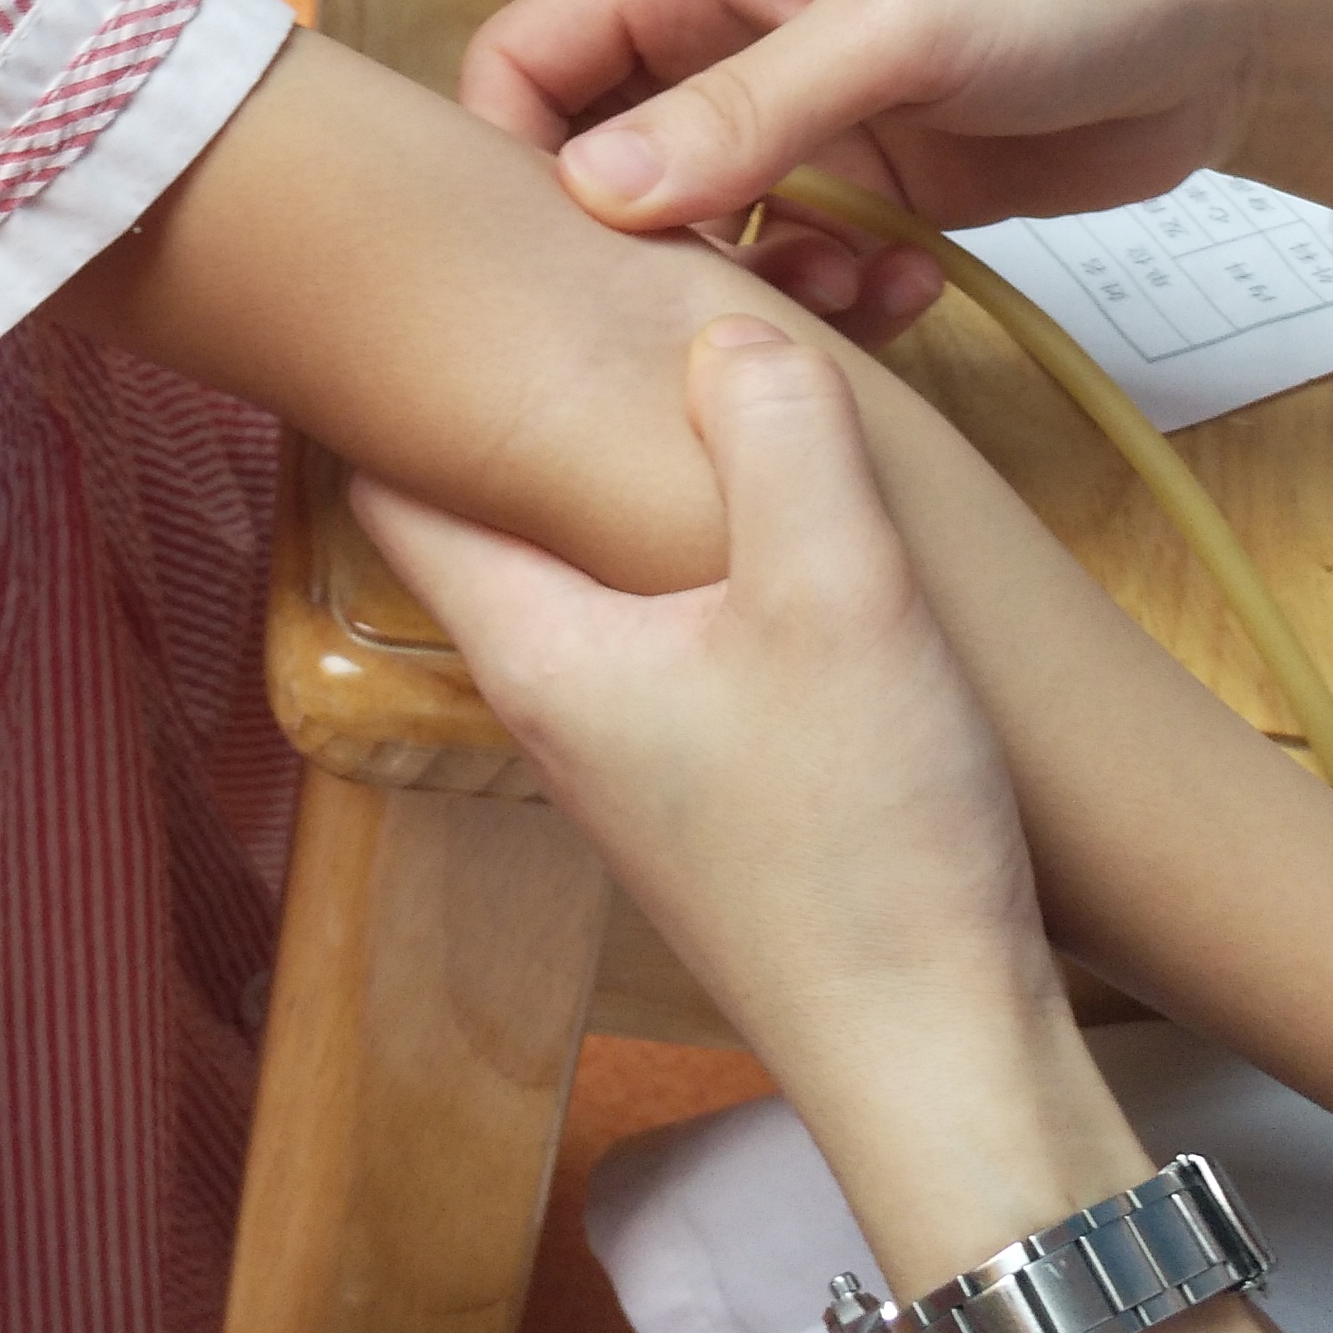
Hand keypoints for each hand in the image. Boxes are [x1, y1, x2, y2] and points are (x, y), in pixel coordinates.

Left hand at [352, 320, 1129, 1280]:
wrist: (938, 1055)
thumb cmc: (864, 841)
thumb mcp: (836, 589)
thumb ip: (777, 431)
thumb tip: (719, 326)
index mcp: (531, 644)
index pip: (394, 483)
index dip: (397, 375)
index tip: (405, 277)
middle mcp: (553, 698)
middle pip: (497, 513)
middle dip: (521, 407)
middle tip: (558, 287)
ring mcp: (630, 746)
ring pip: (591, 567)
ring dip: (619, 476)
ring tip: (675, 370)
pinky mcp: (711, 782)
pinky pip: (670, 622)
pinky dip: (692, 546)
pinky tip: (775, 509)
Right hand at [456, 0, 1332, 326]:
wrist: (1234, 27)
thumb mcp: (897, 29)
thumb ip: (746, 111)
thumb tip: (588, 192)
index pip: (530, 54)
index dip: (515, 157)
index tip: (558, 262)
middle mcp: (727, 38)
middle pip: (602, 164)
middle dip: (645, 250)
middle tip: (719, 306)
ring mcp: (800, 121)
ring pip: (700, 237)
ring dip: (753, 289)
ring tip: (847, 295)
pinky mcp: (871, 189)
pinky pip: (798, 268)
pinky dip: (835, 300)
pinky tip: (908, 294)